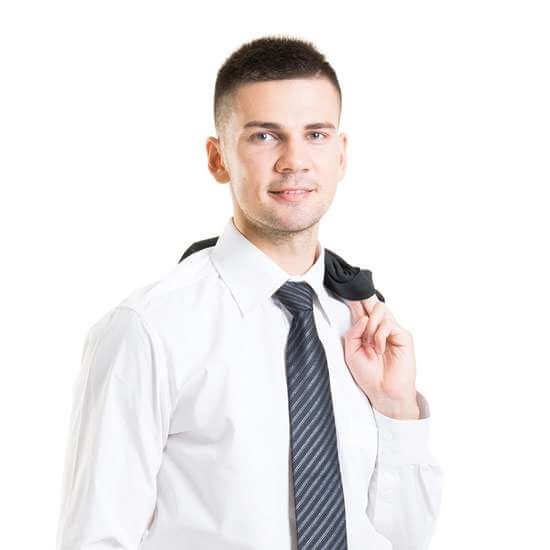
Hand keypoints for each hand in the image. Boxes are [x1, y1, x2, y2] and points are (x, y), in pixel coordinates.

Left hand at [343, 294, 419, 419]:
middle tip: (355, 297)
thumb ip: (353, 333)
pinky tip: (378, 348)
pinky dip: (379, 336)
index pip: (361, 309)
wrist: (383, 392)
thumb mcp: (351, 353)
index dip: (355, 299)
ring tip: (369, 342)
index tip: (346, 289)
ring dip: (370, 325)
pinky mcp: (403, 336)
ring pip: (380, 309)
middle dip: (363, 299)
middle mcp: (379, 328)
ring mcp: (392, 331)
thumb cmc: (368, 375)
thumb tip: (363, 318)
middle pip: (372, 303)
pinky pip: (388, 324)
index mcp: (366, 331)